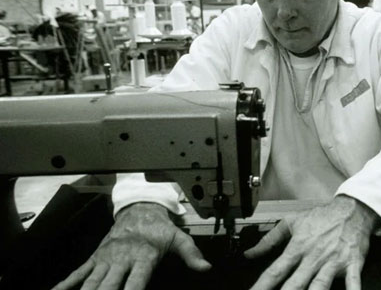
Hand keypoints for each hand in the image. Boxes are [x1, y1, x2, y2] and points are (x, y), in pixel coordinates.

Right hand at [52, 203, 210, 289]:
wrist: (138, 208)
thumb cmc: (159, 228)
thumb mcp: (178, 238)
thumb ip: (191, 253)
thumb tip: (206, 267)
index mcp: (143, 256)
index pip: (136, 282)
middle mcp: (121, 259)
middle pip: (108, 286)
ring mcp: (105, 260)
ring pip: (91, 283)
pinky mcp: (95, 259)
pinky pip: (77, 274)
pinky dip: (65, 285)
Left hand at [245, 195, 378, 289]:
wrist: (353, 209)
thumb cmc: (324, 216)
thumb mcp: (292, 221)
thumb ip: (270, 239)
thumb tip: (250, 253)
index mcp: (299, 247)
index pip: (276, 271)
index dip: (262, 286)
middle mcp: (314, 257)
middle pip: (295, 283)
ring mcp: (333, 262)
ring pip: (320, 285)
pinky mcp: (352, 264)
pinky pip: (353, 282)